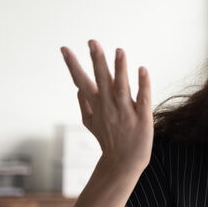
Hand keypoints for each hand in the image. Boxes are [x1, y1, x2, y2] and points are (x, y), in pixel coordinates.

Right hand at [61, 40, 152, 174]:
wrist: (123, 164)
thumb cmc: (108, 141)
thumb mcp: (90, 124)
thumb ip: (83, 105)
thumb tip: (77, 88)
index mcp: (96, 106)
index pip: (82, 82)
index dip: (72, 66)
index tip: (64, 49)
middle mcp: (109, 107)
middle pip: (101, 81)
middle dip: (97, 61)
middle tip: (92, 42)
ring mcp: (126, 113)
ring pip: (122, 87)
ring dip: (120, 69)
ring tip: (119, 50)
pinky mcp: (142, 119)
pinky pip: (143, 99)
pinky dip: (143, 84)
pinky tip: (142, 69)